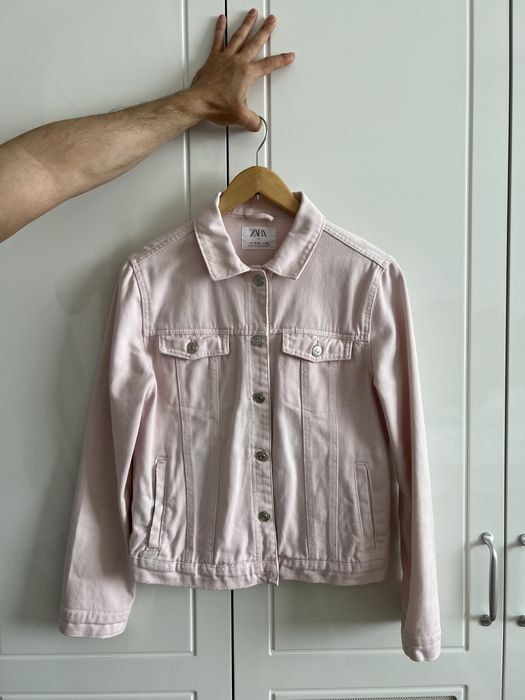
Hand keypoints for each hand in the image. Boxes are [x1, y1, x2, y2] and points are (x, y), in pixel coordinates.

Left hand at [188, 9, 294, 131]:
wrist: (198, 102)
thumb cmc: (217, 106)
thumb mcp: (240, 117)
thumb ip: (252, 121)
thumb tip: (258, 124)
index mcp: (247, 74)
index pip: (268, 65)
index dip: (281, 61)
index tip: (289, 55)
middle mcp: (238, 62)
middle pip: (255, 43)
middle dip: (265, 31)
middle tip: (272, 20)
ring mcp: (225, 58)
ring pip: (239, 36)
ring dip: (247, 24)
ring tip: (253, 13)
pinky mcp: (213, 59)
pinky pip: (218, 40)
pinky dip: (220, 29)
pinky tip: (222, 19)